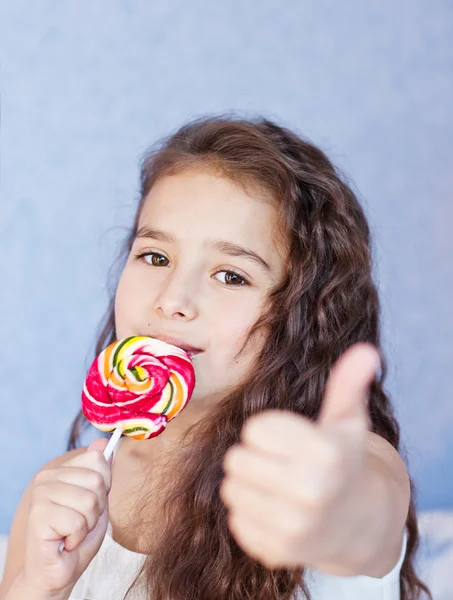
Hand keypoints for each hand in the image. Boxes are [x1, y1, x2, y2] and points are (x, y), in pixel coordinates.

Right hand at [23, 438, 111, 594]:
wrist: (58, 572)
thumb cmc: (77, 537)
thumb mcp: (97, 501)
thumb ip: (100, 473)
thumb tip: (103, 442)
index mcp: (60, 471)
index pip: (97, 459)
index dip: (104, 486)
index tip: (91, 504)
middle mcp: (46, 478)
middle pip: (97, 480)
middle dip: (97, 508)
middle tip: (80, 522)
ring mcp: (40, 496)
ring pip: (89, 501)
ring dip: (87, 524)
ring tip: (71, 532)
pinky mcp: (38, 517)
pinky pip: (77, 522)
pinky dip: (77, 537)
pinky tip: (64, 541)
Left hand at [220, 342, 379, 569]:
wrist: (357, 523)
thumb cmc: (343, 460)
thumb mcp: (347, 421)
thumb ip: (348, 385)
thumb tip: (365, 350)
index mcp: (325, 453)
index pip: (254, 428)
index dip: (268, 429)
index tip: (287, 438)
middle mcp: (310, 493)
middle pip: (236, 458)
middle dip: (253, 455)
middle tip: (279, 461)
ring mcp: (292, 528)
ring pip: (230, 488)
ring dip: (246, 482)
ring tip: (275, 484)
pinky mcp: (275, 552)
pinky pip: (235, 518)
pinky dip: (249, 511)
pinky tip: (275, 509)